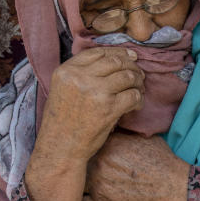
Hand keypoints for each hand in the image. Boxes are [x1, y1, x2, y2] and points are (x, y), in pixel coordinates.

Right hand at [32, 48, 145, 165]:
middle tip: (139, 75)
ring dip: (138, 82)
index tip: (130, 57)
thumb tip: (114, 60)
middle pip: (116, 62)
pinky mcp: (109, 108)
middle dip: (131, 67)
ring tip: (139, 89)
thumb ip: (81, 73)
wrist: (61, 148)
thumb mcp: (63, 89)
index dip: (118, 52)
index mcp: (66, 71)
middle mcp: (80, 77)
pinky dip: (138, 99)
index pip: (98, 52)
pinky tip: (136, 104)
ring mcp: (95, 92)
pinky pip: (133, 95)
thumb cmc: (62, 121)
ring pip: (128, 76)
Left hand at [83, 132, 189, 200]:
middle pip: (79, 160)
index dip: (89, 146)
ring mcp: (98, 181)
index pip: (88, 141)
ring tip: (83, 183)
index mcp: (108, 142)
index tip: (91, 150)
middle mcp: (99, 160)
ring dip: (80, 181)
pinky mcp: (101, 200)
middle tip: (86, 166)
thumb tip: (115, 128)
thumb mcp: (143, 137)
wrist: (169, 185)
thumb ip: (124, 133)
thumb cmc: (160, 160)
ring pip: (77, 179)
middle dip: (82, 163)